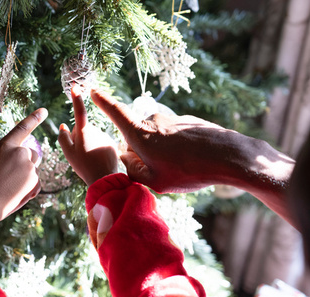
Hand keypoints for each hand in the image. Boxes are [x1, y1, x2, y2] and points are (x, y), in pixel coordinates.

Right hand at [0, 107, 47, 246]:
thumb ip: (8, 156)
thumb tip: (24, 161)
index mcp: (6, 145)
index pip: (23, 128)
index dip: (34, 118)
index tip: (44, 111)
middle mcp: (21, 153)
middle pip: (31, 154)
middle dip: (25, 163)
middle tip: (9, 176)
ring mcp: (30, 168)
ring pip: (32, 170)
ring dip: (24, 177)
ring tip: (8, 188)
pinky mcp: (36, 182)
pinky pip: (34, 183)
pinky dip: (27, 189)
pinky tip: (14, 194)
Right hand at [58, 85, 118, 186]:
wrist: (104, 179)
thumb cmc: (84, 167)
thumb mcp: (68, 153)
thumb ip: (63, 137)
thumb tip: (63, 125)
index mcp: (85, 132)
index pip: (79, 111)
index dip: (76, 98)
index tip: (76, 86)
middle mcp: (96, 131)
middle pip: (83, 128)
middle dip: (79, 136)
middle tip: (78, 153)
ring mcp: (104, 136)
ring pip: (91, 136)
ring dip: (88, 144)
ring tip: (88, 159)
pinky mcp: (111, 143)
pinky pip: (99, 142)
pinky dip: (96, 149)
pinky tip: (96, 160)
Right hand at [90, 89, 293, 192]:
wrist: (229, 156)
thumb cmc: (189, 171)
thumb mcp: (154, 182)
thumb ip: (134, 171)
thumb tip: (127, 159)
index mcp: (141, 134)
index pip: (116, 114)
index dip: (103, 102)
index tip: (92, 90)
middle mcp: (154, 121)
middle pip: (136, 137)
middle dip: (141, 153)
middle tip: (159, 172)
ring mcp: (172, 119)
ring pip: (156, 138)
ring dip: (161, 153)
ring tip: (180, 169)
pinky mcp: (188, 122)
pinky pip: (173, 137)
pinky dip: (177, 150)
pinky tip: (192, 162)